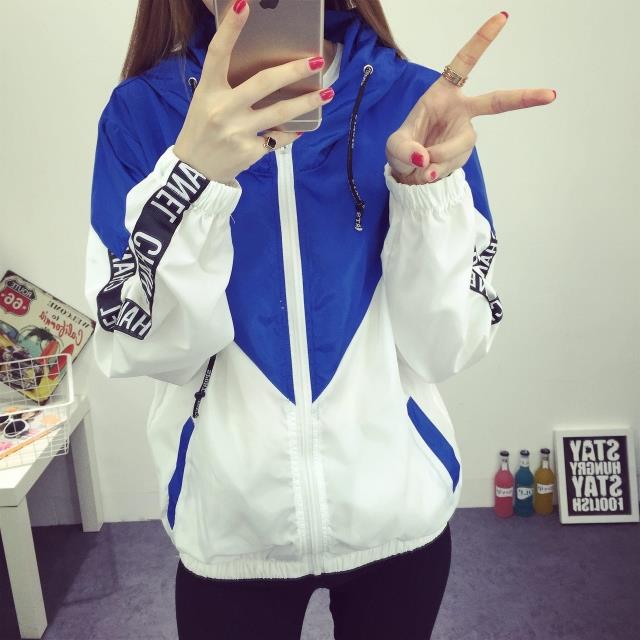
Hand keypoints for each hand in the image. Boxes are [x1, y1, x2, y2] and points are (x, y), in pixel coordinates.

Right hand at [174, 0, 334, 184]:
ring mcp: (237, 131)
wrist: (195, 171)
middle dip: (293, 70)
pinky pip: (278, 138)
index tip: (245, 4)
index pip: (218, 53)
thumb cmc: (203, 129)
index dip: (230, 28)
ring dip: (307, 102)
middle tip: (317, 62)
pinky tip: (301, 127)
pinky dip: (290, 132)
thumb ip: (227, 84)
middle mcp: (223, 109)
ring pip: (280, 113)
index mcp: (208, 90)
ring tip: (327, 93)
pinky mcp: (249, 151)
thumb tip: (265, 67)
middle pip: (264, 83)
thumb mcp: (206, 101)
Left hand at [385, 11, 555, 185]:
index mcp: (444, 93)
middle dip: (524, 98)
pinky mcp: (464, 155)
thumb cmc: (404, 147)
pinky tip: (425, 173)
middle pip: (496, 102)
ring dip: (440, 156)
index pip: (464, 62)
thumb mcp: (394, 145)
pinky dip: (435, 171)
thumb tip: (424, 159)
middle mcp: (461, 110)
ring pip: (461, 145)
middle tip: (551, 95)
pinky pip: (451, 164)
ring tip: (421, 166)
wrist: (408, 172)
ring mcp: (465, 134)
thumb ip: (404, 149)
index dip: (482, 40)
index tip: (503, 17)